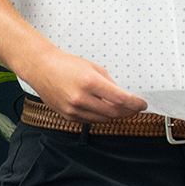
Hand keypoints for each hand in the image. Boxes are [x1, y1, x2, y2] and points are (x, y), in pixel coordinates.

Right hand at [25, 49, 145, 121]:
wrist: (41, 68)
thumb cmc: (67, 65)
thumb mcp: (94, 68)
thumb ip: (110, 84)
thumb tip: (123, 97)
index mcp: (90, 83)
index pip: (120, 99)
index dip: (135, 104)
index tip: (143, 104)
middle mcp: (81, 98)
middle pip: (114, 112)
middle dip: (128, 111)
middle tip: (135, 108)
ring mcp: (73, 109)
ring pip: (103, 119)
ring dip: (115, 115)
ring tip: (120, 107)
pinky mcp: (68, 116)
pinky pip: (91, 121)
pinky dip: (100, 116)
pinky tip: (103, 108)